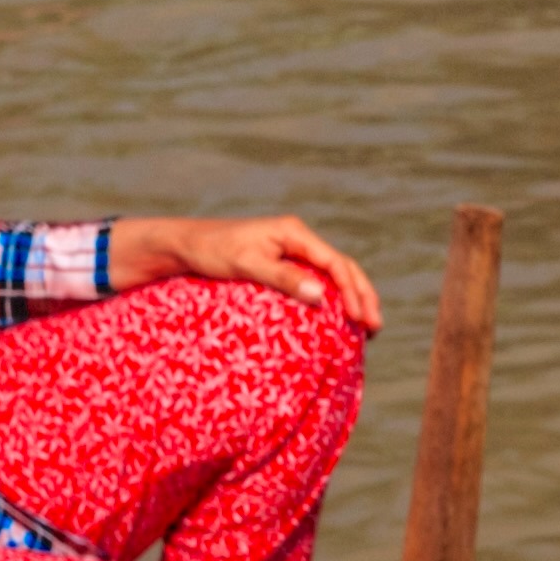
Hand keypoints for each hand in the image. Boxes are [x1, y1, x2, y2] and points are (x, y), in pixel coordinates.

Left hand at [111, 213, 382, 332]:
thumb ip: (283, 278)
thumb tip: (322, 297)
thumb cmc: (211, 251)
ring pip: (334, 274)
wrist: (184, 245)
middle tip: (375, 327)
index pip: (336, 263)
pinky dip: (334, 299)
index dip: (353, 291)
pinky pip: (318, 280)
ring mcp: (292, 251)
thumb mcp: (246, 264)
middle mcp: (298, 239)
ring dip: (353, 298)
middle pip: (343, 267)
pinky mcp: (283, 264)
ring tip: (367, 327)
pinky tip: (339, 318)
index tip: (361, 319)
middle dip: (363, 296)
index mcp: (294, 233)